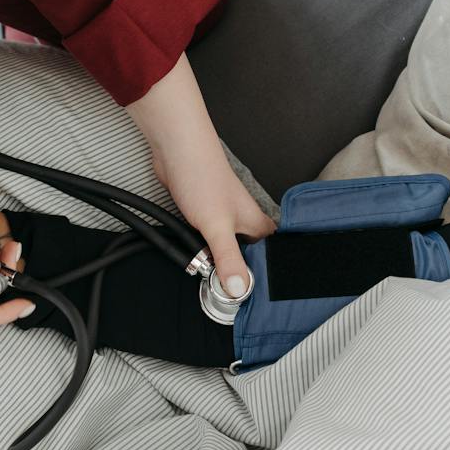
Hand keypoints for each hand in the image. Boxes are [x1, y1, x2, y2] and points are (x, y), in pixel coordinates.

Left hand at [150, 136, 273, 297]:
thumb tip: (239, 289)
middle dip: (240, 275)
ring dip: (219, 263)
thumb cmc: (203, 177)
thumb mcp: (218, 227)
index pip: (272, 260)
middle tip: (230, 292)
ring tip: (214, 277)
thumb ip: (229, 259)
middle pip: (250, 259)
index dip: (265, 279)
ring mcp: (225, 219)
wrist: (177, 151)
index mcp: (259, 226)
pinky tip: (198, 256)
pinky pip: (209, 242)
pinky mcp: (205, 217)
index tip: (255, 298)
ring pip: (227, 251)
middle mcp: (245, 223)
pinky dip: (204, 251)